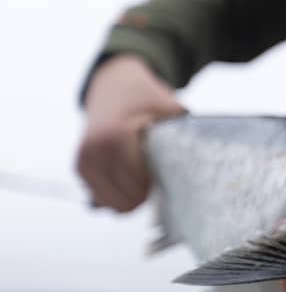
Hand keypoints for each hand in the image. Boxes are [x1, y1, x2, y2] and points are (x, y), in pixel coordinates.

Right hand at [77, 55, 185, 211]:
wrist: (113, 86)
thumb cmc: (144, 97)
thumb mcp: (167, 107)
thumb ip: (181, 132)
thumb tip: (199, 159)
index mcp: (113, 139)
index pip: (139, 188)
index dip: (159, 184)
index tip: (168, 166)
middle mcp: (92, 153)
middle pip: (126, 202)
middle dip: (146, 192)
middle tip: (157, 170)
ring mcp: (82, 162)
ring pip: (113, 205)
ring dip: (132, 194)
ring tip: (143, 171)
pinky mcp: (80, 168)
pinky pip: (103, 198)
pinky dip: (120, 191)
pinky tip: (129, 173)